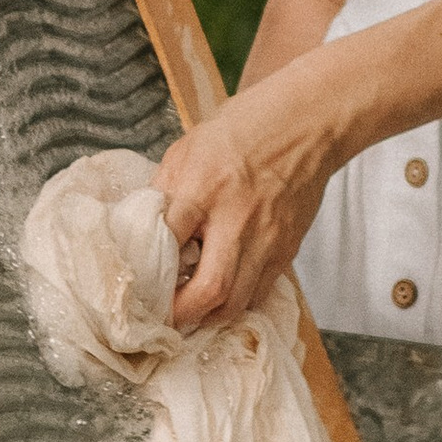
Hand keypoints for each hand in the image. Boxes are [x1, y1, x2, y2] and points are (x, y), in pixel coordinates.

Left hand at [155, 73, 346, 328]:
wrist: (306, 124)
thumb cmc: (243, 130)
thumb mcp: (187, 149)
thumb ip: (164, 191)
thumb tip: (140, 230)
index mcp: (204, 187)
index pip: (167, 243)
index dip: (147, 271)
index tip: (135, 285)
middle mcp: (237, 219)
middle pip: (211, 289)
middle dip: (181, 313)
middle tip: (162, 317)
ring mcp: (268, 238)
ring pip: (238, 301)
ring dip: (209, 316)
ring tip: (189, 313)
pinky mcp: (287, 249)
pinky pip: (260, 291)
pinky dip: (237, 302)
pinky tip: (221, 298)